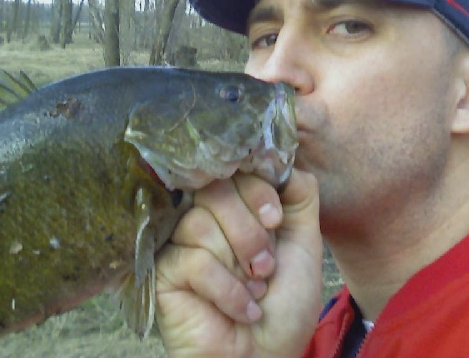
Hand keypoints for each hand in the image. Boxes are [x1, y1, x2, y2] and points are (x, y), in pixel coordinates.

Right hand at [155, 169, 321, 357]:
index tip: (275, 221)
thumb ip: (299, 196)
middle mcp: (206, 219)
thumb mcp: (305, 243)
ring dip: (238, 264)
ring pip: (201, 223)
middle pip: (216, 190)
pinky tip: (239, 309)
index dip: (257, 191)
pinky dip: (226, 289)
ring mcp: (181, 243)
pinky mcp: (164, 273)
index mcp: (238, 206)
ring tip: (252, 289)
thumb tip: (282, 160)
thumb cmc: (283, 305)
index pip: (236, 170)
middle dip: (250, 232)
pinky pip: (193, 260)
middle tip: (265, 267)